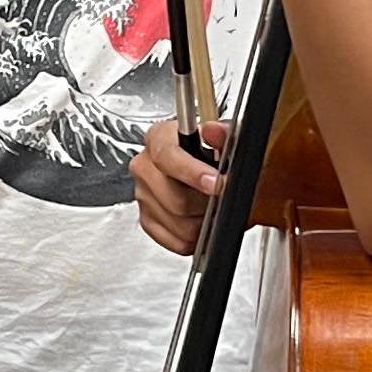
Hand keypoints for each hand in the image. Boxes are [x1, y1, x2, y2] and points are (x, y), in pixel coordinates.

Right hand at [132, 112, 225, 259]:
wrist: (214, 174)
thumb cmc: (216, 154)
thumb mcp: (228, 138)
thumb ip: (225, 133)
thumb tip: (214, 131)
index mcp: (159, 138)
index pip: (166, 156)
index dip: (193, 173)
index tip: (216, 184)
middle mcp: (145, 166)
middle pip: (175, 198)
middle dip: (206, 203)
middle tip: (221, 197)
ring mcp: (143, 196)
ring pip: (178, 224)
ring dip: (203, 222)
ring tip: (213, 208)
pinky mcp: (147, 221)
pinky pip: (175, 241)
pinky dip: (195, 237)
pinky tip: (202, 220)